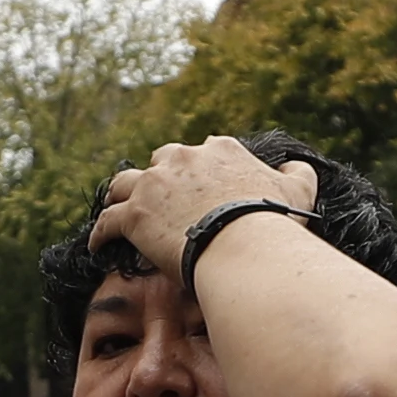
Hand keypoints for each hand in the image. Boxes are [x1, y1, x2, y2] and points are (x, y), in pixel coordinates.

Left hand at [90, 138, 318, 278]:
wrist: (246, 246)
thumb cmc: (273, 223)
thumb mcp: (298, 191)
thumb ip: (297, 174)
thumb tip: (295, 166)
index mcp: (220, 150)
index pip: (204, 152)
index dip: (199, 172)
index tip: (200, 189)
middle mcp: (183, 159)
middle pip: (162, 161)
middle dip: (160, 177)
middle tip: (161, 200)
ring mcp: (155, 185)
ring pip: (124, 183)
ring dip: (121, 195)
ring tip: (118, 210)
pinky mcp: (135, 214)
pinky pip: (107, 221)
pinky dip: (101, 233)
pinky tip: (97, 245)